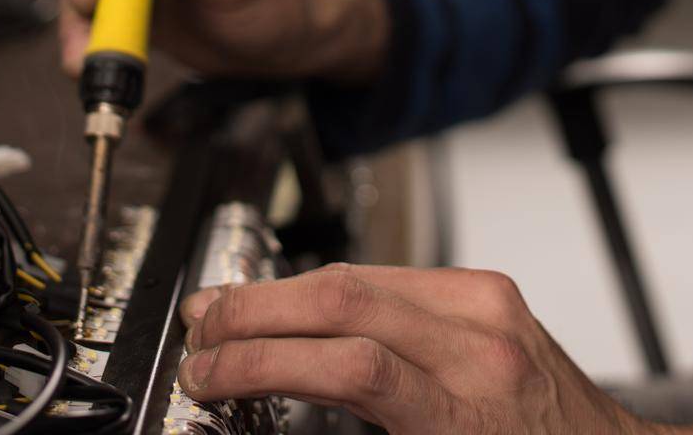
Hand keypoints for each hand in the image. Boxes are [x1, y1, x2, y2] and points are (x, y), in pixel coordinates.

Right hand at [177, 262, 651, 434]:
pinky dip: (335, 288)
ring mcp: (489, 307)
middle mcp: (482, 348)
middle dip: (259, 309)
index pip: (352, 367)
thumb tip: (283, 407)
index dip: (264, 364)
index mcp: (470, 418)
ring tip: (231, 311)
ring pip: (364, 275)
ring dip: (285, 291)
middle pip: (347, 301)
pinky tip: (296, 300)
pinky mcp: (489, 289)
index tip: (210, 376)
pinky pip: (395, 277)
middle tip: (202, 331)